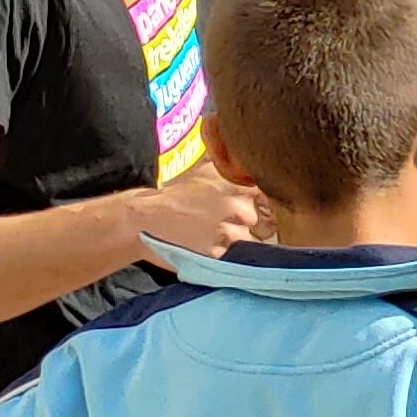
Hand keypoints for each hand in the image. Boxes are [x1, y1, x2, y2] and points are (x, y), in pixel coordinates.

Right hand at [131, 168, 262, 261]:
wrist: (146, 218)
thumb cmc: (177, 193)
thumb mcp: (207, 170)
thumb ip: (233, 167)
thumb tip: (250, 160)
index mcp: (239, 186)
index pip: (271, 198)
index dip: (266, 205)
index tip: (259, 209)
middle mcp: (238, 208)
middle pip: (261, 222)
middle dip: (248, 224)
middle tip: (225, 220)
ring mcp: (229, 232)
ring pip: (248, 241)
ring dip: (236, 240)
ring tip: (213, 233)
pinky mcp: (218, 253)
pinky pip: (232, 256)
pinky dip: (223, 253)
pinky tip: (206, 243)